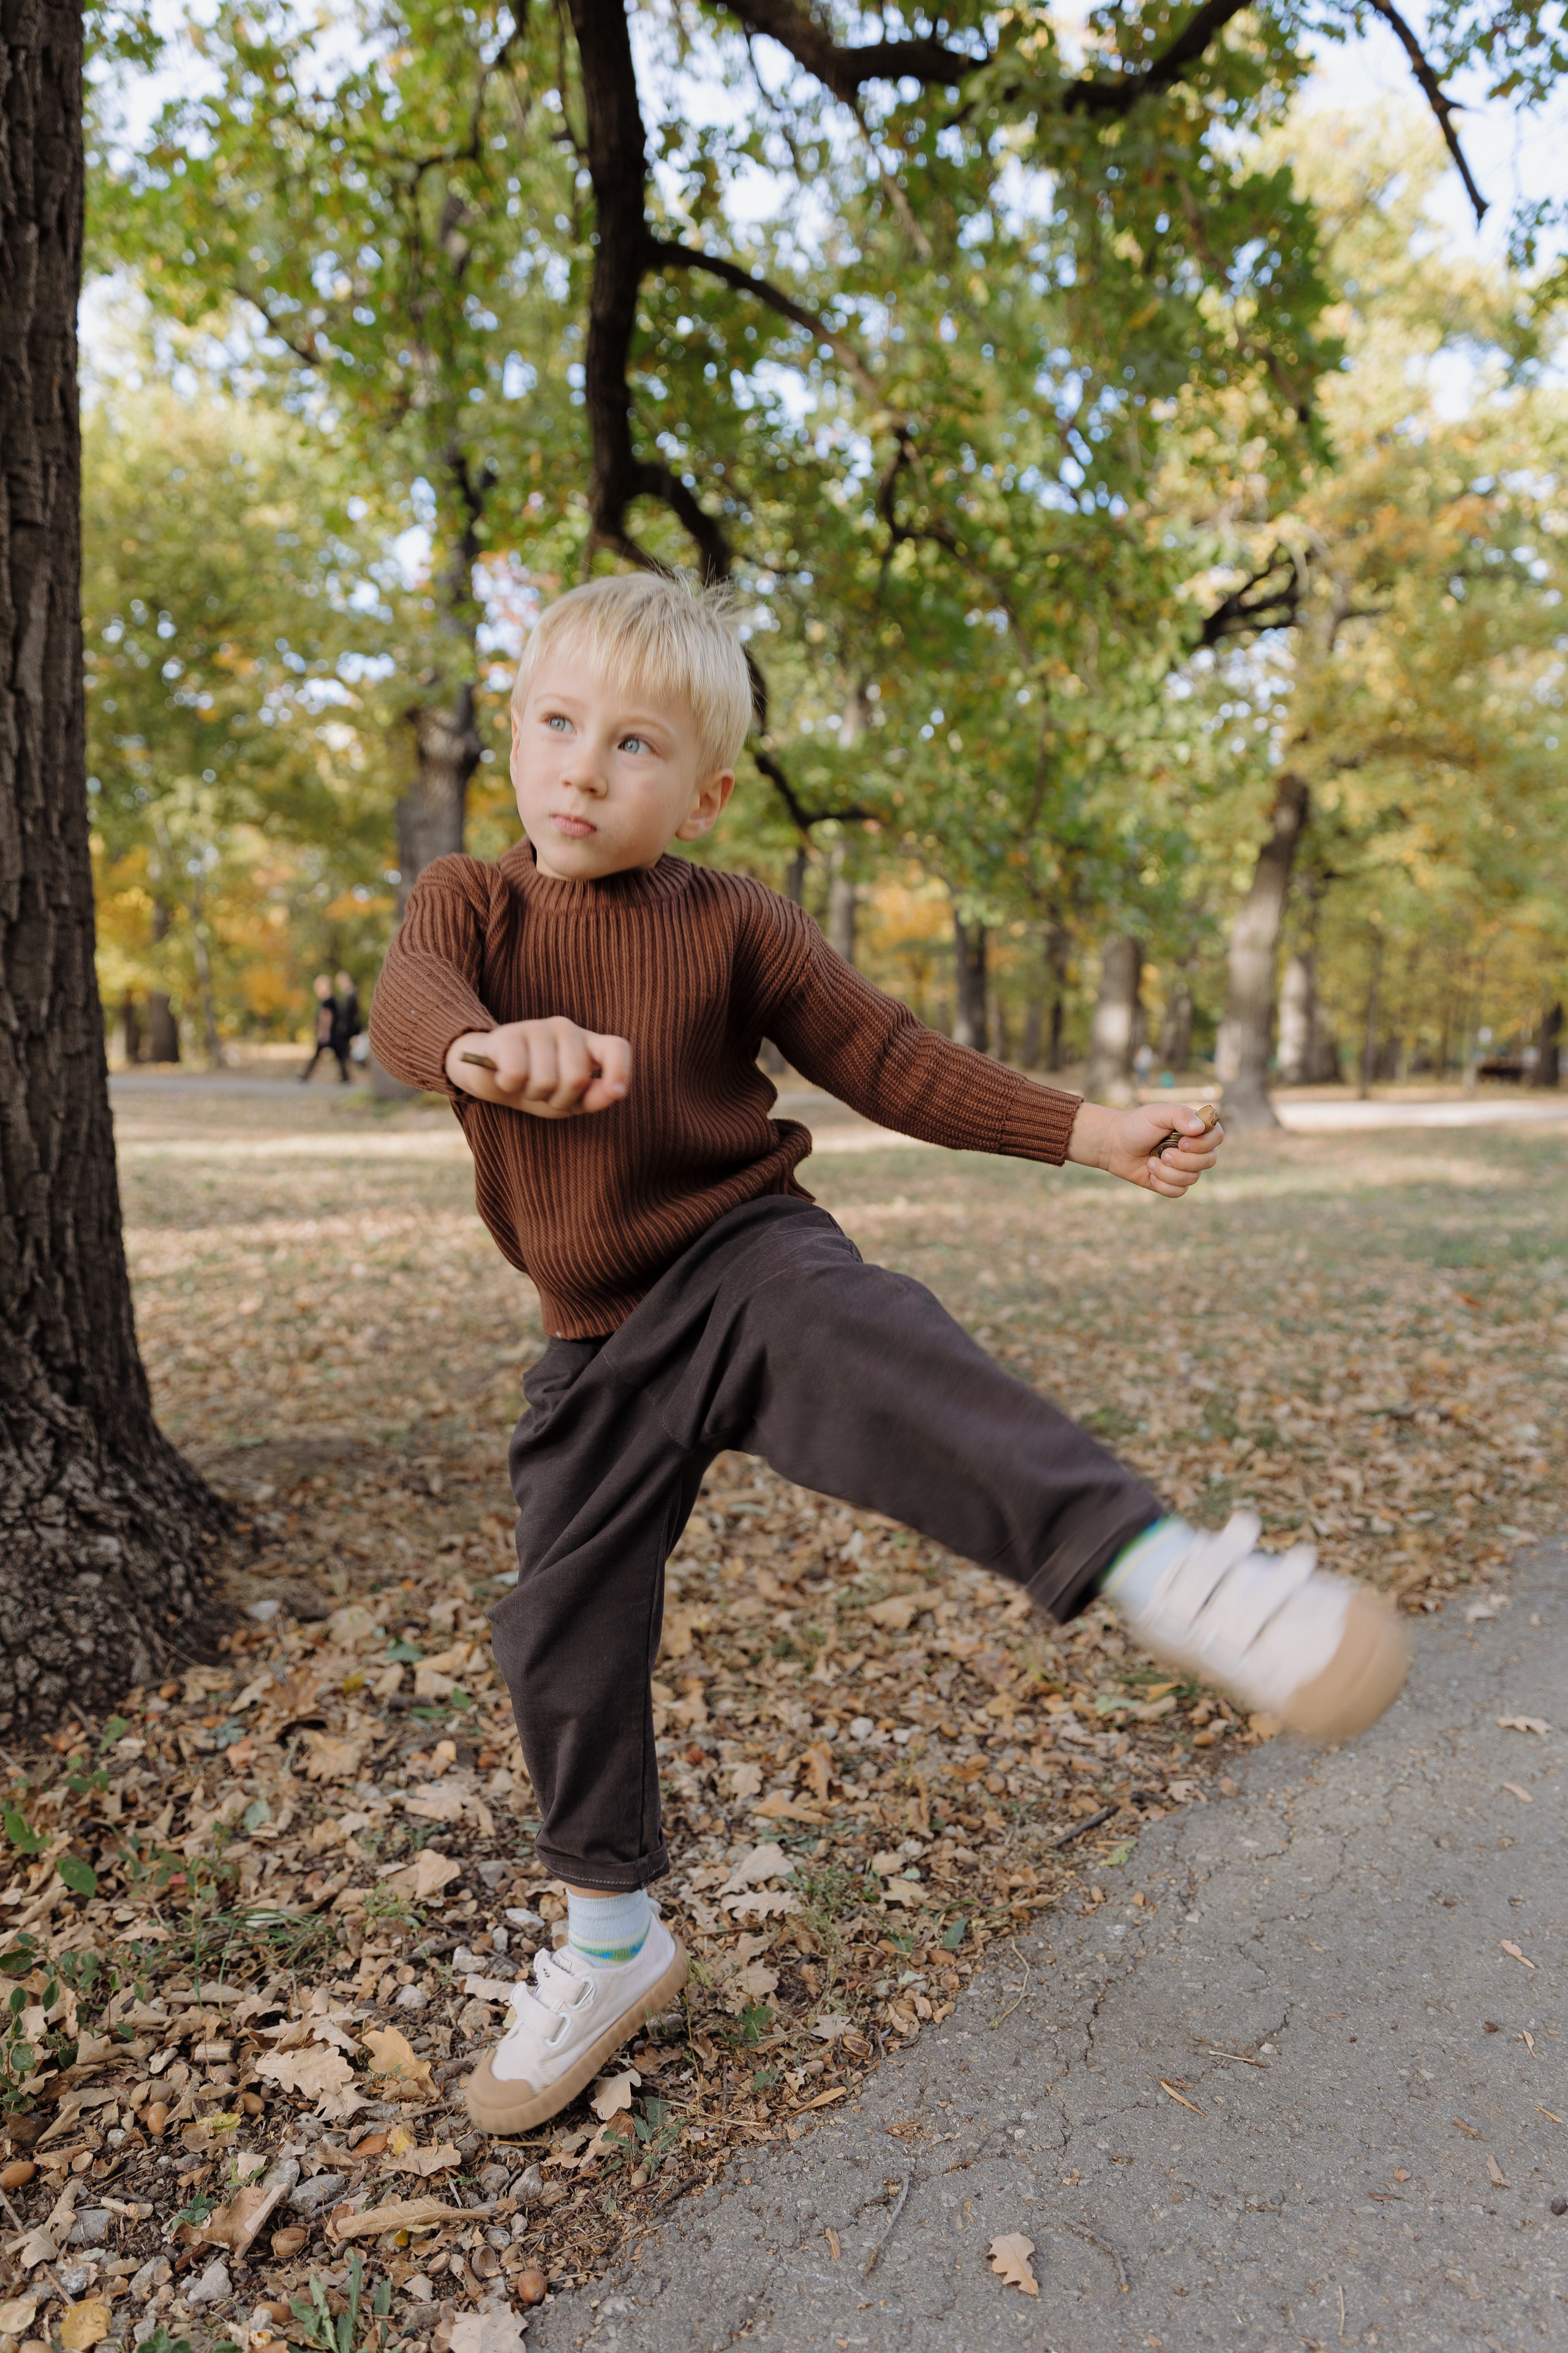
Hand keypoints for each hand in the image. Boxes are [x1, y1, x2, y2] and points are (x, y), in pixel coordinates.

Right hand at [445, 1018, 630, 1118]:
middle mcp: (566, 1029)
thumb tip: (614, 1092)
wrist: (490, 1076)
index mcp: (587, 1045)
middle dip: (559, 1100)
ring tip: (524, 1084)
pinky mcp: (508, 1033)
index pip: (617, 1048)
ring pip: (546, 1080)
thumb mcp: (570, 1101)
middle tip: (544, 1094)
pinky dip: (508, 1086)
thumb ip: (595, 1097)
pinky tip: (504, 1076)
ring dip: (531, 1094)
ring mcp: (537, 1027)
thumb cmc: (537, 1088)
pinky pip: (516, 1074)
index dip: (621, 1070)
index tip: (617, 1093)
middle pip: (576, 1078)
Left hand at [1066, 1099, 1224, 1196]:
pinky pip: (1180, 1191)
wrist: (1115, 1146)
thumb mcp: (1157, 1114)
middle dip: (1183, 1160)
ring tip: (1151, 1161)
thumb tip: (1199, 1128)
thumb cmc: (1137, 1125)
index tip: (1183, 1142)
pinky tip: (1150, 1173)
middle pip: (1210, 1161)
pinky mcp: (1174, 1183)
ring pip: (1193, 1178)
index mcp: (1196, 1128)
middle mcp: (1196, 1148)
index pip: (1217, 1137)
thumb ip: (1179, 1115)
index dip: (1204, 1144)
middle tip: (1162, 1153)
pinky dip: (1162, 1184)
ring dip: (1167, 1171)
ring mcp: (1186, 1167)